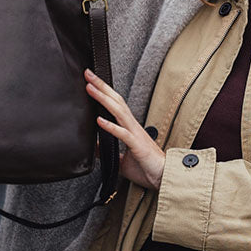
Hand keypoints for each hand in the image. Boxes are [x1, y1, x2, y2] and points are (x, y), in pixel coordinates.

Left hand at [85, 69, 164, 191]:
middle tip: (88, 73)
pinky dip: (110, 126)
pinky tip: (99, 120)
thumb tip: (94, 146)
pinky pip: (122, 134)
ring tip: (90, 88)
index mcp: (129, 127)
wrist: (162, 178)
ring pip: (118, 112)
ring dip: (103, 99)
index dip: (103, 91)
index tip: (90, 80)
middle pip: (116, 101)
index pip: (115, 104)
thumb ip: (108, 151)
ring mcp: (135, 134)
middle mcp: (132, 126)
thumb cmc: (146, 168)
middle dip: (102, 86)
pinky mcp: (137, 146)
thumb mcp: (121, 159)